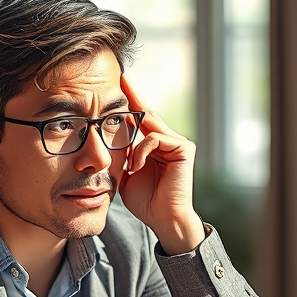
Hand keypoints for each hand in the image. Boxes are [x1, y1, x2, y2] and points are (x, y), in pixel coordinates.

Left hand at [118, 75, 204, 254]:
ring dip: (133, 143)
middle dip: (133, 96)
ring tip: (130, 164)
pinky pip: (155, 138)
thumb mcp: (126, 172)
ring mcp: (178, 143)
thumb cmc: (146, 201)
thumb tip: (112, 131)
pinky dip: (141, 152)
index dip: (130, 101)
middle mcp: (168, 140)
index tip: (117, 85)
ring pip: (149, 126)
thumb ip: (123, 153)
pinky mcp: (184, 148)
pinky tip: (137, 167)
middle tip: (121, 78)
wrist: (163, 218)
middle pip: (147, 113)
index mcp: (154, 146)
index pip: (141, 118)